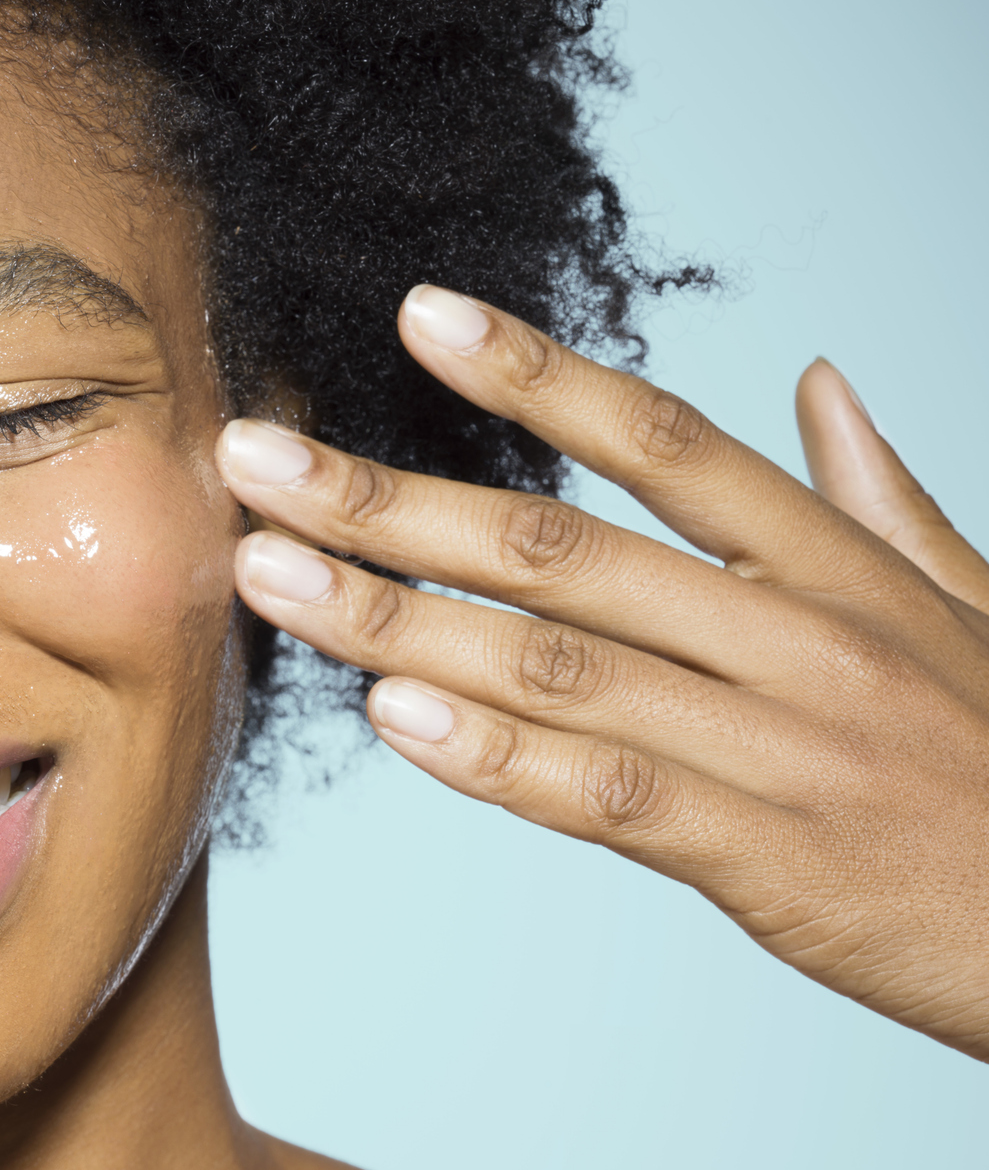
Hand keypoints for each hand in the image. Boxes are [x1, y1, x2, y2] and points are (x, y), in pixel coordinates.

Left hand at [217, 285, 988, 1060]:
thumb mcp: (967, 605)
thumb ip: (879, 491)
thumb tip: (819, 377)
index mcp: (833, 560)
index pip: (661, 438)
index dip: (533, 373)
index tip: (414, 314)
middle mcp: (796, 632)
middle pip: (561, 547)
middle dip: (389, 498)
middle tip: (252, 458)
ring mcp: (780, 743)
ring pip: (555, 665)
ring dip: (394, 616)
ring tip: (268, 574)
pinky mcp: (767, 855)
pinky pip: (605, 794)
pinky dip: (493, 756)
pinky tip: (390, 717)